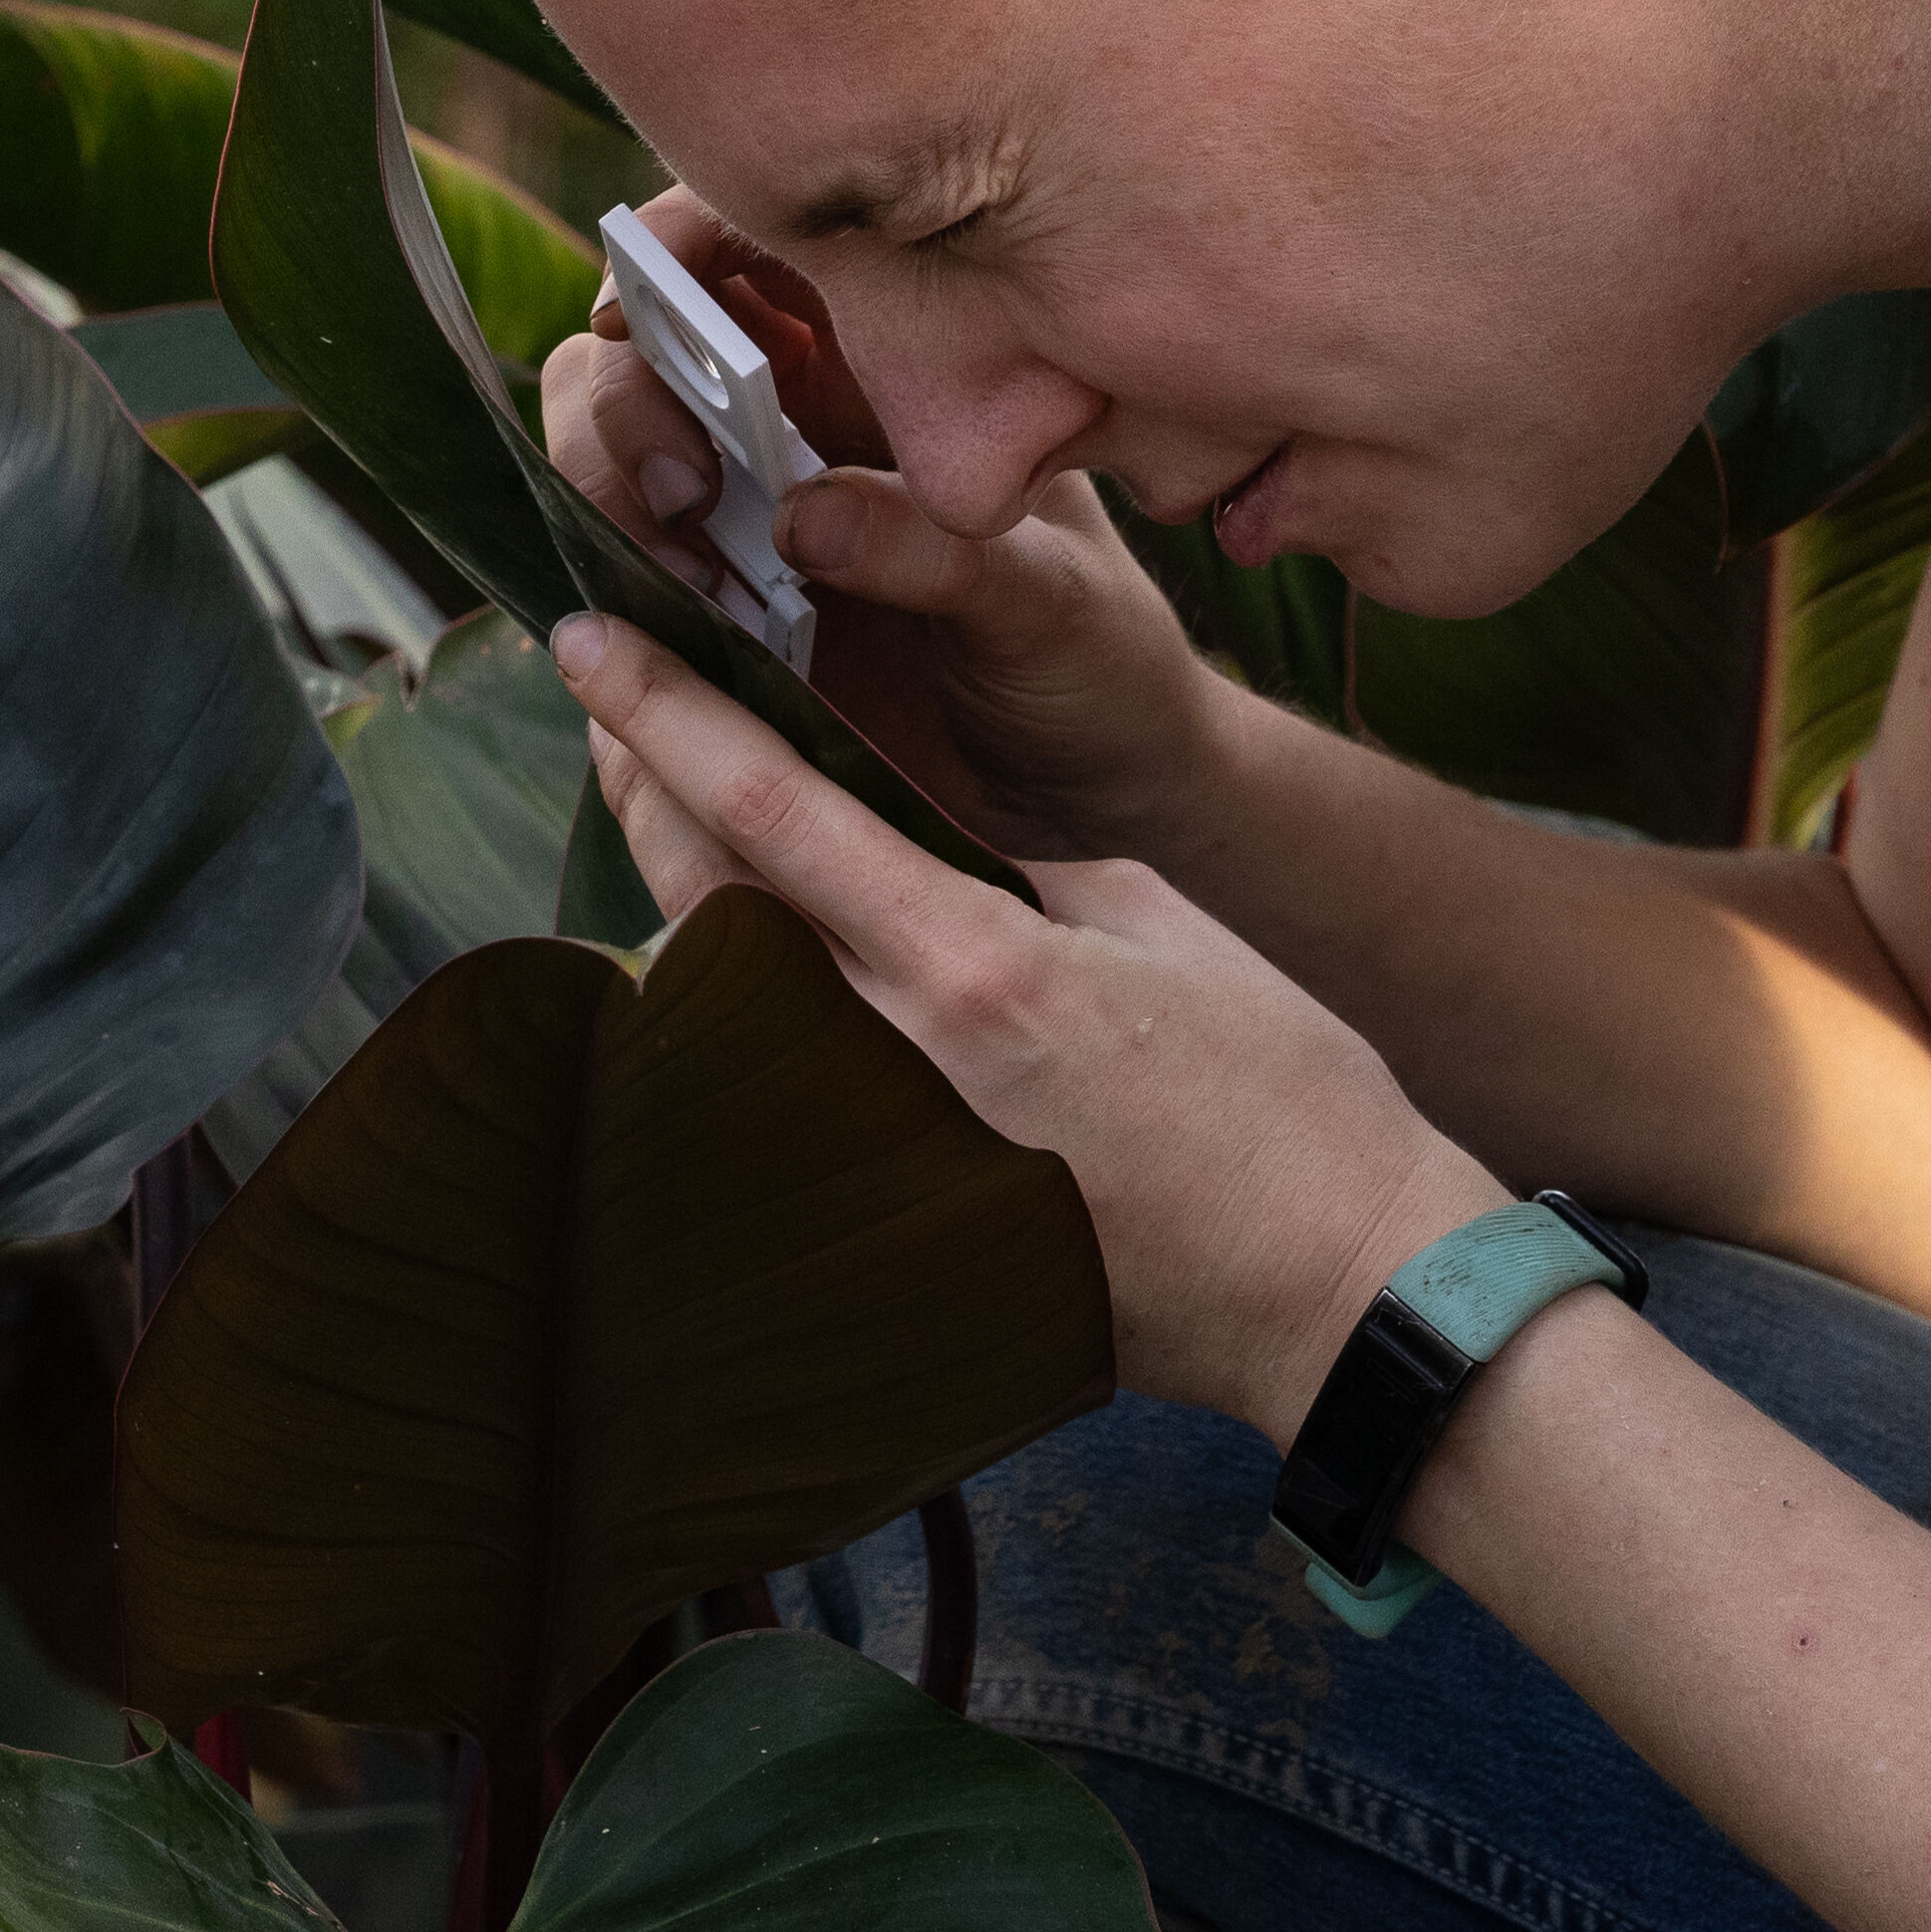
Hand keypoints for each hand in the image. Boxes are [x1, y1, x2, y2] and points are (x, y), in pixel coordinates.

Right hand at [541, 203, 1244, 864]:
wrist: (1100, 785)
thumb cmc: (1101, 658)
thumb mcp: (1048, 598)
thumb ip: (935, 551)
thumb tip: (800, 519)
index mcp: (887, 367)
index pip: (750, 254)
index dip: (673, 251)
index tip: (641, 315)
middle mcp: (799, 427)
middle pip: (644, 349)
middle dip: (631, 396)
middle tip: (687, 489)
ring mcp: (748, 518)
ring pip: (613, 450)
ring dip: (615, 493)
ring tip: (694, 577)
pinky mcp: (718, 614)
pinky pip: (624, 567)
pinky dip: (622, 583)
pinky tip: (694, 628)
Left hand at [557, 613, 1484, 1433]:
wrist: (1340, 1288)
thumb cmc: (1283, 1102)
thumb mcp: (1160, 927)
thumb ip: (1022, 873)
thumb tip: (926, 845)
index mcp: (971, 964)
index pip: (770, 811)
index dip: (664, 717)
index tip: (590, 643)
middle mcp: (898, 1057)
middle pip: (701, 899)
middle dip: (636, 787)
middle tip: (605, 700)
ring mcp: (883, 1145)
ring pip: (716, 991)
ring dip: (673, 885)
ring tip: (650, 793)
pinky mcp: (895, 1210)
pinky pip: (775, 1081)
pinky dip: (733, 997)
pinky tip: (728, 944)